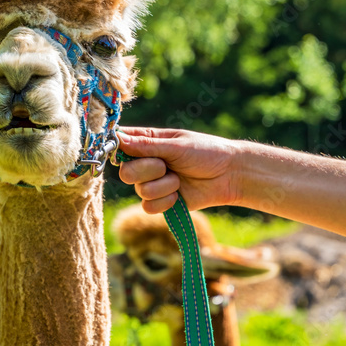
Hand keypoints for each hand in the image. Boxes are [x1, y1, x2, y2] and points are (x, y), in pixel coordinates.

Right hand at [117, 127, 241, 212]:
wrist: (230, 176)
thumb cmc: (207, 152)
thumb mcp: (177, 145)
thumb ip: (147, 145)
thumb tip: (118, 138)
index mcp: (148, 142)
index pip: (120, 143)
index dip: (116, 148)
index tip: (122, 150)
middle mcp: (146, 163)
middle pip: (126, 172)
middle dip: (147, 170)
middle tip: (166, 166)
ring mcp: (153, 183)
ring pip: (140, 191)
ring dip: (164, 186)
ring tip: (180, 179)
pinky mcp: (161, 202)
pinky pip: (149, 207)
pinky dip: (166, 201)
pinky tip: (179, 195)